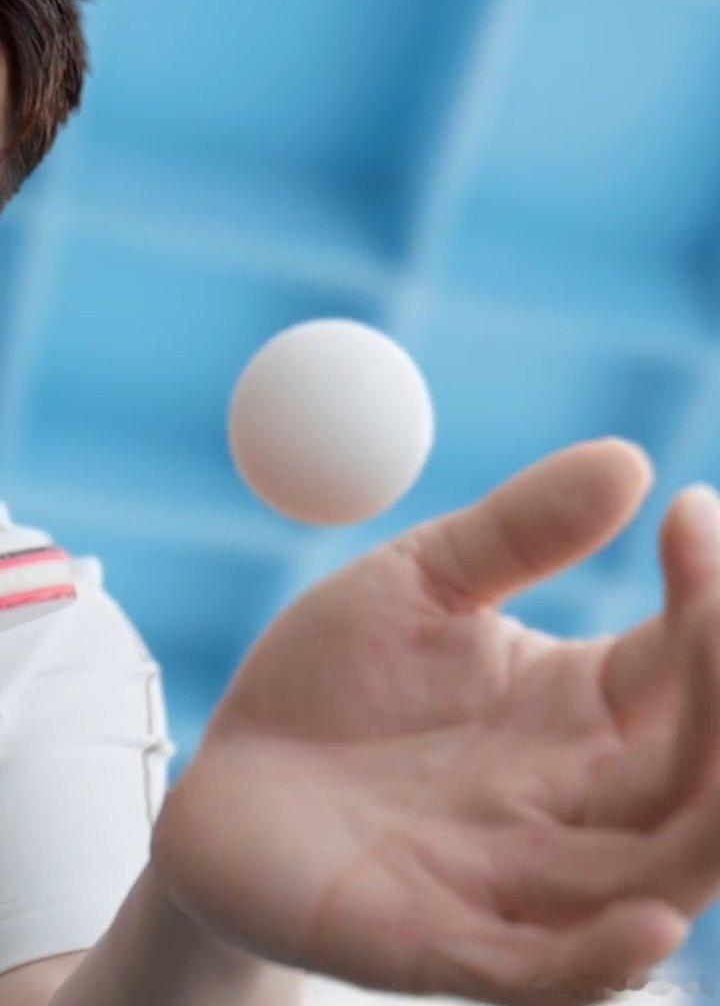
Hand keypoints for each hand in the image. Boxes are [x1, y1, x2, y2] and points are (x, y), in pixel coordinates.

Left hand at [152, 439, 719, 1004]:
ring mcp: (511, 879)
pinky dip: (602, 954)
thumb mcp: (420, 579)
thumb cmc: (332, 677)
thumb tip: (632, 460)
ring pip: (652, 876)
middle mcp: (569, 799)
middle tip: (712, 610)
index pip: (684, 665)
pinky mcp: (435, 942)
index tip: (692, 509)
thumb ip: (519, 529)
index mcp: (577, 707)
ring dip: (709, 828)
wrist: (225, 772)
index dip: (710, 599)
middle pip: (695, 776)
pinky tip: (651, 917)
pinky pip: (540, 967)